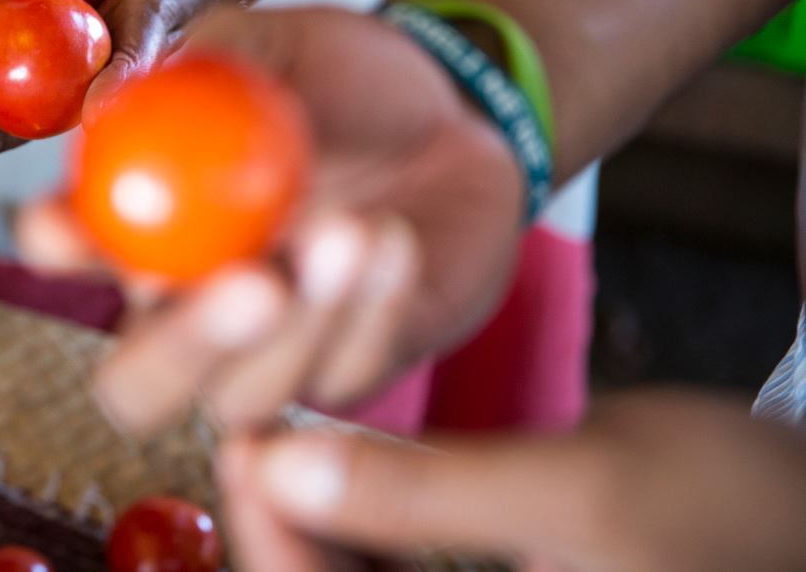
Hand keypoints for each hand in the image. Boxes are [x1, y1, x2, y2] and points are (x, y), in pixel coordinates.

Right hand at [17, 6, 525, 433]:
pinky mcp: (349, 372)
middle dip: (182, 349)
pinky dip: (369, 307)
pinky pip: (344, 374)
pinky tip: (393, 237)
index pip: (65, 251)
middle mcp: (183, 310)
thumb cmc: (337, 78)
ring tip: (352, 227)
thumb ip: (206, 63)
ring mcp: (264, 356)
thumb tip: (123, 87)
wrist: (445, 115)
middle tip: (251, 283)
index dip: (56, 245)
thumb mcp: (275, 46)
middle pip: (136, 388)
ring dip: (302, 319)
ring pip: (244, 399)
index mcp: (137, 223)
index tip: (64, 224)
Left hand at [220, 389, 805, 571]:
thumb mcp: (580, 492)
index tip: (244, 441)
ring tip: (283, 418)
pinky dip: (356, 509)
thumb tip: (275, 467)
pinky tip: (330, 444)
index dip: (272, 540)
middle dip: (283, 519)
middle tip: (253, 418)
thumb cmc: (731, 513)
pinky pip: (388, 565)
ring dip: (312, 508)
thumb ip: (424, 492)